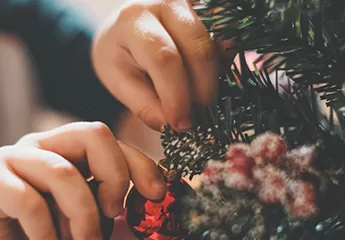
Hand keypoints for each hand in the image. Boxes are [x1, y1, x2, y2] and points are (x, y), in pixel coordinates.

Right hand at [0, 122, 166, 239]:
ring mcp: (13, 158)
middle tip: (114, 214)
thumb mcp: (89, 231)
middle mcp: (43, 145)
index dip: (141, 164)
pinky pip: (29, 202)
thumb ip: (120, 222)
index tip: (158, 195)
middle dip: (115, 177)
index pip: (112, 141)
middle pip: (93, 134)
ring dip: (83, 217)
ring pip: (64, 173)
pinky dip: (47, 235)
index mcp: (68, 150)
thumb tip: (163, 222)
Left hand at [92, 0, 232, 131]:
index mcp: (135, 21)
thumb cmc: (119, 57)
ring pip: (216, 46)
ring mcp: (191, 4)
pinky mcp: (208, 12)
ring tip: (200, 102)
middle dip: (202, 90)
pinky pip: (225, 41)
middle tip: (196, 118)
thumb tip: (171, 124)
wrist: (123, 30)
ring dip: (213, 80)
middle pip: (198, 49)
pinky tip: (208, 82)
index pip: (164, 58)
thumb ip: (144, 105)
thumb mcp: (119, 82)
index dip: (177, 95)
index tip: (181, 124)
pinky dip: (221, 66)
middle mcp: (166, 4)